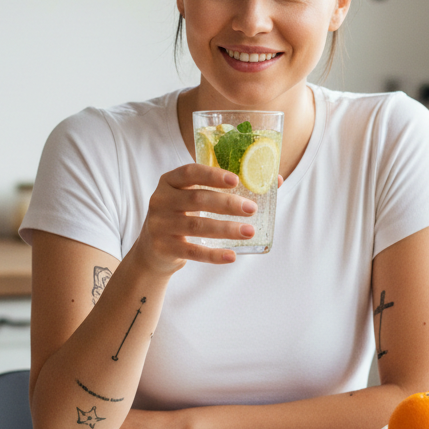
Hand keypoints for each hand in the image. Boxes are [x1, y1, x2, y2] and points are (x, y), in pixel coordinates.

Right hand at [131, 162, 257, 274]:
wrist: (152, 250)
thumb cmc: (183, 215)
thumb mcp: (194, 197)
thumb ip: (226, 188)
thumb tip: (276, 180)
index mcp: (169, 181)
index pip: (189, 172)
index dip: (212, 175)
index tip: (236, 180)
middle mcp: (161, 200)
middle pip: (197, 199)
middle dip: (227, 204)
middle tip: (251, 209)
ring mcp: (160, 225)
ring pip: (197, 225)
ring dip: (226, 229)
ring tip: (249, 231)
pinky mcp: (163, 247)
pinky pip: (192, 252)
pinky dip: (213, 255)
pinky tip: (232, 255)